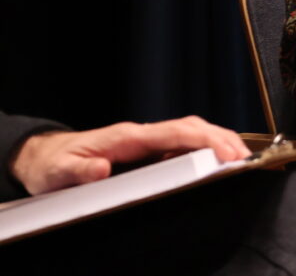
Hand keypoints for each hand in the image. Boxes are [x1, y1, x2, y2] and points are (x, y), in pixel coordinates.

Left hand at [11, 115, 250, 194]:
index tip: (226, 152)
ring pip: (192, 132)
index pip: (175, 132)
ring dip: (219, 140)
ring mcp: (148, 140)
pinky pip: (185, 143)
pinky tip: (219, 159)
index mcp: (128, 136)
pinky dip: (208, 147)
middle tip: (245, 158)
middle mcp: (143, 134)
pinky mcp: (150, 149)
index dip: (204, 140)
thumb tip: (103, 168)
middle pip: (192, 127)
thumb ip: (80, 170)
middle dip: (222, 138)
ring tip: (240, 158)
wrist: (46, 157)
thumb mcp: (57, 172)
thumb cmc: (54, 165)